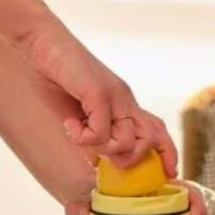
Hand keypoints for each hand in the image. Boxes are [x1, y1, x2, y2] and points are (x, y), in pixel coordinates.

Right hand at [18, 16, 177, 174]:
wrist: (43, 41)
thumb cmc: (57, 75)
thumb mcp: (78, 111)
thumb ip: (89, 132)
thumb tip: (94, 160)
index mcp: (123, 103)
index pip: (157, 129)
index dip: (167, 153)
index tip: (170, 172)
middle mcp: (125, 100)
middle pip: (150, 140)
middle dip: (128, 159)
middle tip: (98, 153)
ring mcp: (115, 96)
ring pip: (126, 142)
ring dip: (100, 148)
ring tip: (77, 132)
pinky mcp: (99, 93)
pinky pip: (101, 132)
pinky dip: (83, 137)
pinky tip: (69, 124)